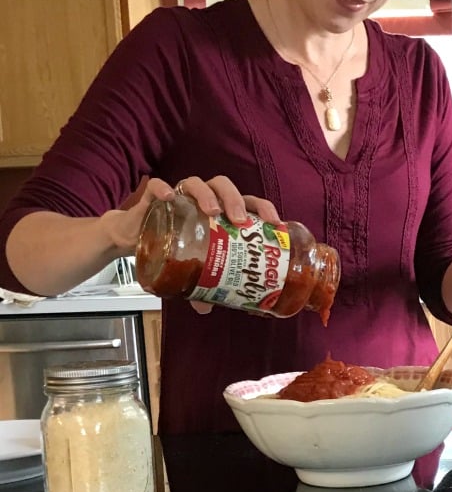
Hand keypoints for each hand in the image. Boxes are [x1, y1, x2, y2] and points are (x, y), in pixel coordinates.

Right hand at [131, 176, 278, 315]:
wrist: (136, 237)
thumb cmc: (173, 244)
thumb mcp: (190, 266)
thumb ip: (200, 283)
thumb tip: (207, 308)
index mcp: (220, 210)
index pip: (248, 201)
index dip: (264, 208)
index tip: (274, 224)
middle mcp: (203, 197)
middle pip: (225, 187)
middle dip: (236, 200)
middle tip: (239, 221)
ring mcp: (179, 194)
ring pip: (196, 183)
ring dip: (206, 194)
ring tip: (212, 212)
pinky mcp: (154, 196)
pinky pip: (157, 186)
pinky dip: (163, 188)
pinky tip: (169, 198)